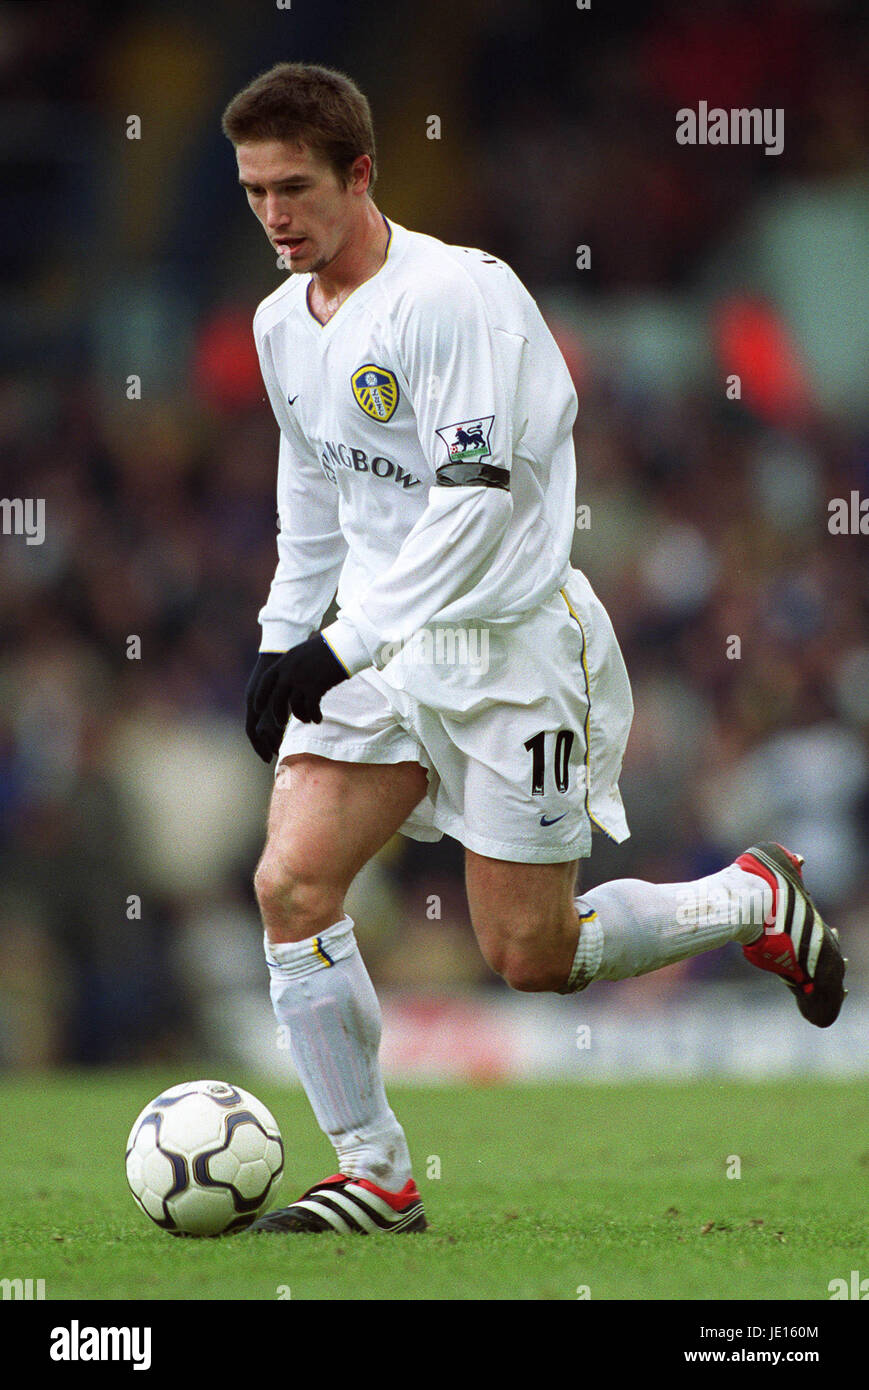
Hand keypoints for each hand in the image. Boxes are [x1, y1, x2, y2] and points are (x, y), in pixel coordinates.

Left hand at [251, 635, 349, 759]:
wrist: (342, 645)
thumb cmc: (326, 649)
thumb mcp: (302, 654)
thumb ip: (292, 666)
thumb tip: (288, 682)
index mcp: (285, 661)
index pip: (266, 681)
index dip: (260, 697)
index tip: (257, 709)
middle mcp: (289, 672)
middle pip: (277, 699)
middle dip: (278, 714)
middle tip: (279, 724)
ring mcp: (301, 680)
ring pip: (295, 706)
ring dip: (300, 716)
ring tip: (307, 720)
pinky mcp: (315, 687)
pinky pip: (311, 708)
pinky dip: (314, 716)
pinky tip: (318, 719)